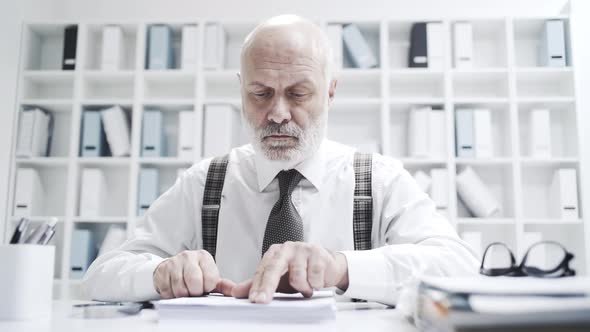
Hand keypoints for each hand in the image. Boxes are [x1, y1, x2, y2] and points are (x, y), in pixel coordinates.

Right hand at [153, 249, 235, 298]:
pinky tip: (174, 289)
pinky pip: (167, 291)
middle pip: (194, 282)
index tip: (205, 287)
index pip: (210, 279)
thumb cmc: (194, 273)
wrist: (173, 267)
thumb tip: (236, 291)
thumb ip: (223, 284)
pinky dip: (171, 295)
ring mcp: (173, 263)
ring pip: (180, 289)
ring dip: (183, 295)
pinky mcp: (161, 271)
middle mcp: (188, 256)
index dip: (207, 288)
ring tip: (185, 290)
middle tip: (194, 291)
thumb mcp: (210, 276)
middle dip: (195, 292)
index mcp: (203, 257)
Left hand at [231, 242, 348, 302]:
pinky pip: (314, 278)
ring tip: (307, 287)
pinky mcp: (318, 253)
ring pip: (297, 277)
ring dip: (303, 288)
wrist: (327, 264)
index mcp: (274, 253)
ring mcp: (302, 249)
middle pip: (274, 269)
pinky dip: (315, 285)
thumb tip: (237, 292)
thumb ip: (258, 284)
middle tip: (261, 300)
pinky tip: (316, 281)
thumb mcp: (279, 279)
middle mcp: (286, 248)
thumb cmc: (300, 270)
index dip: (256, 287)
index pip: (262, 271)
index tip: (253, 300)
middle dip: (267, 287)